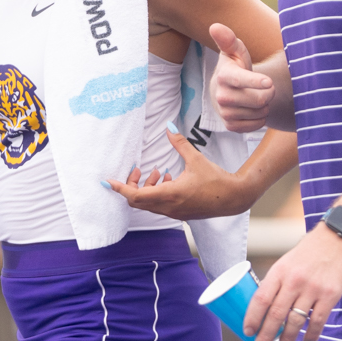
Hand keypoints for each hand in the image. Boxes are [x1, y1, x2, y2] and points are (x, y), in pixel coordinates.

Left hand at [107, 126, 251, 219]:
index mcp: (170, 194)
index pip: (136, 195)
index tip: (108, 182)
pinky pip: (159, 205)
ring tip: (157, 171)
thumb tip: (168, 127)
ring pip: (148, 204)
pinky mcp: (179, 213)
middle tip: (136, 170)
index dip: (120, 188)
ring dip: (146, 188)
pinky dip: (156, 193)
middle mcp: (168, 207)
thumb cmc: (216, 179)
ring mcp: (173, 212)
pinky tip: (167, 178)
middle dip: (132, 185)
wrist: (233, 198)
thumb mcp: (196, 159)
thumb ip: (179, 143)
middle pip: (138, 201)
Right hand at [210, 23, 272, 132]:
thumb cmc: (236, 66)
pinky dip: (261, 118)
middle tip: (268, 86)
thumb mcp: (234, 50)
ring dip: (265, 105)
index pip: (241, 80)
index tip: (269, 81)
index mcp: (223, 75)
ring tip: (258, 96)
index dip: (256, 82)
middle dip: (270, 92)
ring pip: (260, 112)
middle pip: (258, 99)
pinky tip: (255, 109)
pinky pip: (256, 125)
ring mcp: (225, 112)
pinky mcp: (230, 125)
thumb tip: (215, 26)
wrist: (225, 90)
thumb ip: (228, 39)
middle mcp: (221, 96)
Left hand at [245, 224, 341, 340]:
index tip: (247, 332)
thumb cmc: (309, 252)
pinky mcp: (330, 295)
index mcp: (279, 271)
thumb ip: (277, 283)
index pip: (260, 299)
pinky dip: (311, 335)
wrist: (338, 238)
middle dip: (265, 336)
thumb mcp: (286, 262)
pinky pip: (318, 321)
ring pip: (295, 322)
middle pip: (276, 315)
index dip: (252, 318)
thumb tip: (263, 309)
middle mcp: (294, 281)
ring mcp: (313, 289)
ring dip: (287, 339)